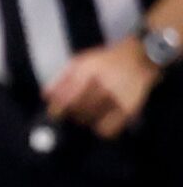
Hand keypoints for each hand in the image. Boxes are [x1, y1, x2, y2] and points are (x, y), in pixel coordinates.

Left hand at [45, 37, 160, 138]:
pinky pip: (109, 128)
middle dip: (71, 112)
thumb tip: (46, 96)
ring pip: (91, 119)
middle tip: (73, 112)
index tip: (55, 113)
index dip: (57, 108)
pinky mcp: (129, 107)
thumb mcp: (82, 62)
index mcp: (89, 70)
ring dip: (84, 120)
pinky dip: (101, 129)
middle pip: (77, 109)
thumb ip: (62, 78)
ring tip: (86, 114)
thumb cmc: (107, 61)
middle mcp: (104, 82)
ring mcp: (118, 96)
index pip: (66, 96)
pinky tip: (99, 123)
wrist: (141, 57)